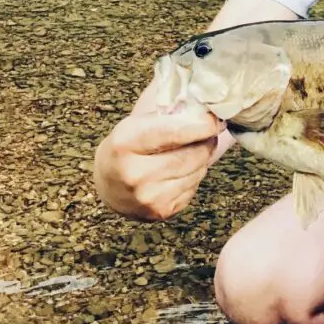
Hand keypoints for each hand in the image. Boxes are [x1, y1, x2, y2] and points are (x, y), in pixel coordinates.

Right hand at [93, 108, 222, 220]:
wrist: (108, 183)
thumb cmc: (128, 146)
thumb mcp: (138, 123)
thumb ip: (170, 115)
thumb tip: (208, 111)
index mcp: (126, 142)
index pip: (175, 132)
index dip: (201, 126)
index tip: (215, 120)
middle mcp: (134, 173)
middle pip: (191, 155)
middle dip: (207, 141)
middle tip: (210, 132)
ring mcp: (147, 197)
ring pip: (196, 172)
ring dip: (203, 159)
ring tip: (195, 149)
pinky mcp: (159, 212)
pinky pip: (192, 188)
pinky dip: (194, 176)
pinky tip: (182, 170)